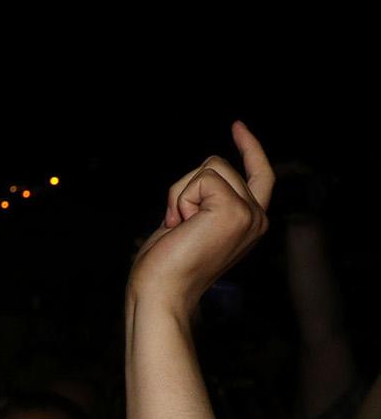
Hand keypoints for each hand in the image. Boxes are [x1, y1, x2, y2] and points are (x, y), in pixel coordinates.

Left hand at [129, 122, 274, 311]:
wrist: (159, 293)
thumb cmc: (165, 265)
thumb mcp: (191, 224)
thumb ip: (205, 201)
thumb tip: (205, 175)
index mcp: (249, 221)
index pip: (259, 173)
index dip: (250, 147)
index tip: (237, 126)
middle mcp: (257, 217)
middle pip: (219, 164)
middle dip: (185, 186)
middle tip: (177, 223)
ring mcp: (249, 214)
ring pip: (209, 168)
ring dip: (181, 194)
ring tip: (179, 226)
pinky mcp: (234, 211)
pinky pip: (201, 179)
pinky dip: (180, 198)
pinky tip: (180, 225)